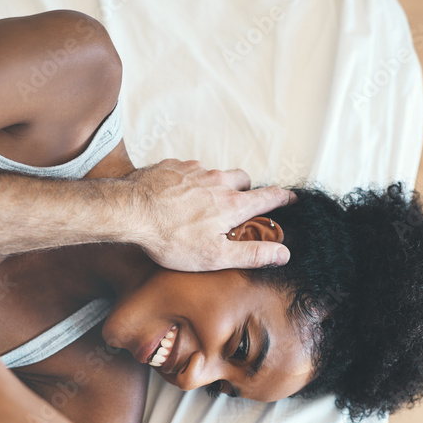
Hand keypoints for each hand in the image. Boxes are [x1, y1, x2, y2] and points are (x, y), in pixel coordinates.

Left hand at [125, 159, 294, 270]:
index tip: (291, 198)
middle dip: (248, 190)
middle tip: (241, 204)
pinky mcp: (173, 166)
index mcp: (232, 204)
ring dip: (217, 185)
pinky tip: (179, 196)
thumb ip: (252, 254)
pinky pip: (190, 170)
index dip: (283, 198)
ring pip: (215, 174)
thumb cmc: (171, 238)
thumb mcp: (215, 256)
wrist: (131, 211)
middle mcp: (218, 181)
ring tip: (205, 204)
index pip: (268, 197)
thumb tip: (283, 254)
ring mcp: (194, 170)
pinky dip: (191, 181)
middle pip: (243, 179)